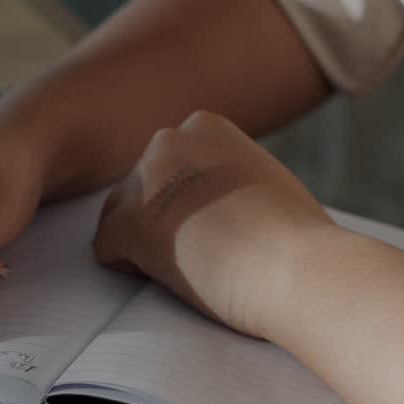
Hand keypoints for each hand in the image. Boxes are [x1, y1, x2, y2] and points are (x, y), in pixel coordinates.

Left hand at [93, 110, 333, 339]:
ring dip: (144, 241)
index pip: (171, 162)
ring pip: (119, 214)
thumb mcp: (266, 180)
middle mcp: (168, 142)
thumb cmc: (297, 237)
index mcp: (206, 127)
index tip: (217, 222)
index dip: (187, 199)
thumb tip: (220, 198)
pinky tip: (168, 276)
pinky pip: (106, 248)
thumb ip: (230, 177)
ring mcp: (145, 182)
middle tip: (202, 249)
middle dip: (162, 217)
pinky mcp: (128, 225)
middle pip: (142, 185)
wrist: (296, 267)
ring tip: (188, 265)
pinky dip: (129, 268)